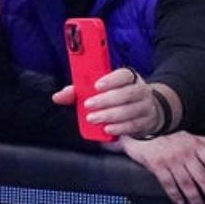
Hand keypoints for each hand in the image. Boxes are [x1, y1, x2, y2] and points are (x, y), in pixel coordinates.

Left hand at [51, 68, 168, 137]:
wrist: (143, 112)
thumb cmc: (114, 98)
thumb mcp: (98, 92)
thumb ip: (78, 92)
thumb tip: (58, 96)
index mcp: (128, 78)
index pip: (124, 75)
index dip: (111, 80)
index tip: (96, 86)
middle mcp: (140, 90)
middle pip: (128, 93)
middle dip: (106, 100)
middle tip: (88, 105)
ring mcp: (146, 106)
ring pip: (130, 110)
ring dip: (110, 115)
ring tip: (92, 118)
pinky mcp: (146, 122)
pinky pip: (134, 125)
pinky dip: (120, 127)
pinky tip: (107, 129)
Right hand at [119, 132, 204, 203]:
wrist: (141, 125)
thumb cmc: (165, 132)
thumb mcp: (188, 134)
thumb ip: (202, 143)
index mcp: (196, 145)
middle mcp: (185, 153)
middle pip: (202, 177)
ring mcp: (171, 160)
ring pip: (187, 183)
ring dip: (194, 198)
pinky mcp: (157, 165)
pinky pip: (168, 183)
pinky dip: (175, 195)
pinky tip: (180, 202)